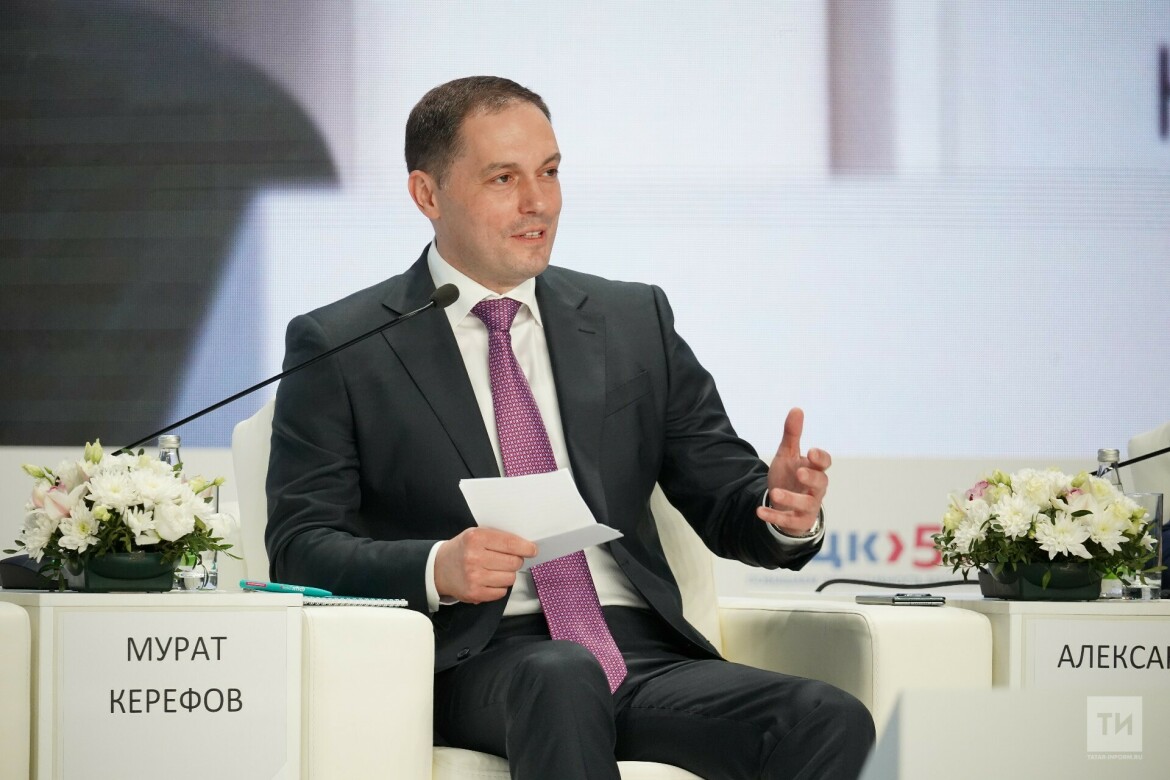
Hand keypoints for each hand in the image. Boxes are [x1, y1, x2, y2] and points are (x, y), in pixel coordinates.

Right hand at [434, 527, 536, 603]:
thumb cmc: (462, 549)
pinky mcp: (474, 593)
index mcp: (476, 538)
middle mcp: (474, 557)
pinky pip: (501, 592)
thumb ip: (498, 538)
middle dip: (516, 561)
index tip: (532, 550)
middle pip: (513, 562)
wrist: (438, 568)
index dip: (525, 547)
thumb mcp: (475, 534)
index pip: (510, 543)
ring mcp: (474, 577)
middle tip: (508, 559)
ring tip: (496, 570)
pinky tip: (489, 580)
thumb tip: (525, 546)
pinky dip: (499, 587)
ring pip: (510, 578)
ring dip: (508, 574)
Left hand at [758, 407, 830, 535]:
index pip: (825, 463)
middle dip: (812, 478)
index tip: (811, 452)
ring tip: (775, 492)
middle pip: (821, 484)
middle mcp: (815, 489)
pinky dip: (774, 516)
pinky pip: (789, 521)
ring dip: (791, 499)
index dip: (820, 458)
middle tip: (800, 472)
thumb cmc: (790, 477)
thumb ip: (792, 435)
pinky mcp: (798, 522)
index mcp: (815, 470)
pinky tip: (759, 511)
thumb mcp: (788, 455)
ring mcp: (808, 507)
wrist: (785, 504)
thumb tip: (796, 409)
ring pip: (806, 504)